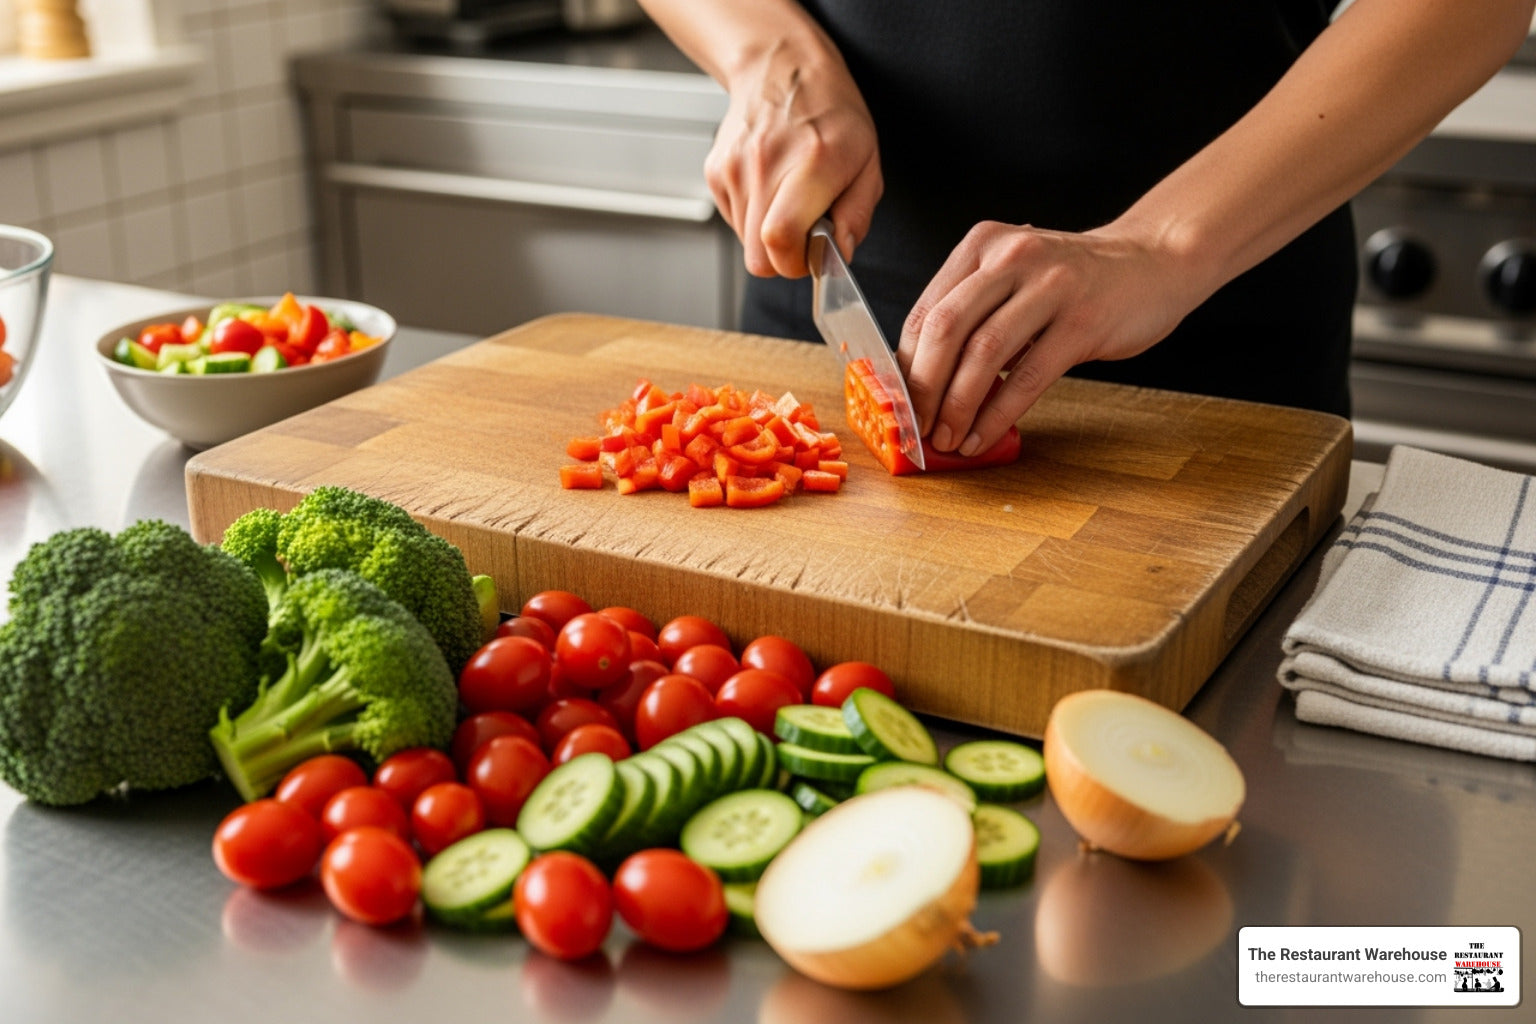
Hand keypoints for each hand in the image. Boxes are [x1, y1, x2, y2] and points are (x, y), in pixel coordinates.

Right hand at [706, 45, 881, 277]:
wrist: (781, 67)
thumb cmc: (830, 113)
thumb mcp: (867, 161)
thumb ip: (857, 214)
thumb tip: (840, 255)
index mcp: (812, 164)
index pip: (780, 238)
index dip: (795, 263)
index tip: (812, 255)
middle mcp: (765, 165)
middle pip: (758, 257)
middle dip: (783, 260)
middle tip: (805, 235)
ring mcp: (733, 168)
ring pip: (746, 244)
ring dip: (768, 236)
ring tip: (789, 200)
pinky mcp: (715, 172)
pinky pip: (734, 221)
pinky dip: (753, 217)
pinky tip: (770, 188)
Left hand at [896, 220, 1207, 454]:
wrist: (1154, 262)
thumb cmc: (1075, 280)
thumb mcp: (1014, 278)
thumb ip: (973, 315)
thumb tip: (925, 383)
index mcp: (982, 245)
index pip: (925, 311)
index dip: (904, 366)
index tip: (896, 405)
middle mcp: (1011, 258)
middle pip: (945, 329)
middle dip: (923, 389)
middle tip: (915, 427)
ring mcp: (1050, 287)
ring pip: (983, 354)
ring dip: (957, 406)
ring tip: (946, 438)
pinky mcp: (1082, 322)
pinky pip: (1027, 377)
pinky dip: (997, 414)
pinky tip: (982, 436)